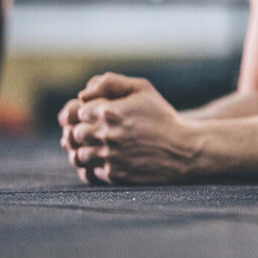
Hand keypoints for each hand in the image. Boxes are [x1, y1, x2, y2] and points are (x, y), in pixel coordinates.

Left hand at [58, 72, 201, 184]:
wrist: (184, 148)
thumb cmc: (162, 116)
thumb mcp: (142, 88)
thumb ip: (110, 82)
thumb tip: (83, 93)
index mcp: (109, 111)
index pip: (76, 112)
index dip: (82, 112)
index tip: (93, 114)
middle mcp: (106, 134)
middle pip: (73, 134)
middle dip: (80, 131)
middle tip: (93, 131)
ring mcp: (109, 156)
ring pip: (77, 155)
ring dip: (83, 150)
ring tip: (95, 147)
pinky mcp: (114, 175)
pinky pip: (88, 174)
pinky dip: (89, 168)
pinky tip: (100, 162)